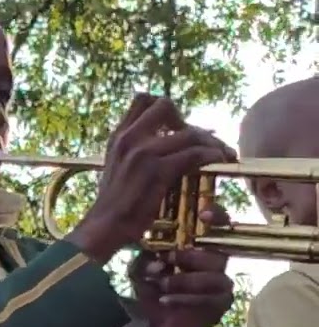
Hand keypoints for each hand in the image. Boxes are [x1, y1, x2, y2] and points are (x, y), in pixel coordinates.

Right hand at [66, 93, 237, 261]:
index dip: (164, 107)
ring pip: (190, 132)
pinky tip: (218, 163)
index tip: (177, 124)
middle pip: (166, 106)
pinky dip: (212, 156)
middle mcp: (129, 138)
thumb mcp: (115, 167)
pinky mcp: (158, 171)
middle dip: (189, 120)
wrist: (105, 225)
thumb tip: (157, 145)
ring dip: (211, 142)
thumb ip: (132, 151)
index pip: (141, 100)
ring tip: (222, 154)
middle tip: (201, 141)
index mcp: (118, 136)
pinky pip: (195, 154)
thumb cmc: (113, 203)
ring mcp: (143, 153)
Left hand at [129, 214, 234, 326]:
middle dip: (190, 255)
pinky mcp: (221, 303)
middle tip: (167, 259)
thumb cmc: (155, 290)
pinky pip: (209, 298)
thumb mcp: (141, 271)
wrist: (160, 325)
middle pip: (217, 253)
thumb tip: (157, 260)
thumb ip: (144, 260)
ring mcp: (222, 282)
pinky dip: (184, 298)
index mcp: (200, 247)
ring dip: (184, 279)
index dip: (217, 217)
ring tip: (161, 284)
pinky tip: (165, 300)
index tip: (204, 214)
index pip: (218, 226)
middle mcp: (216, 261)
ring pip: (213, 276)